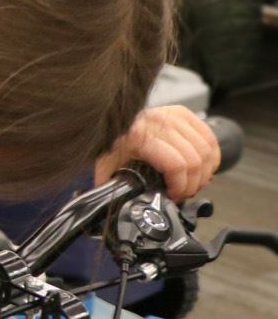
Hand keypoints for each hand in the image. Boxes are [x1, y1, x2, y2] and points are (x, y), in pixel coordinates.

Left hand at [95, 104, 221, 200]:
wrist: (108, 120)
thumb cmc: (109, 145)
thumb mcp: (105, 166)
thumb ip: (112, 184)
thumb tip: (119, 205)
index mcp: (137, 136)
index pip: (176, 165)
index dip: (180, 186)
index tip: (173, 196)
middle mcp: (157, 122)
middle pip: (194, 160)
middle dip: (193, 184)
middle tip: (184, 192)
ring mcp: (171, 114)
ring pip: (206, 150)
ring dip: (204, 172)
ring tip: (192, 182)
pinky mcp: (183, 112)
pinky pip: (209, 138)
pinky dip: (211, 157)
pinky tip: (202, 168)